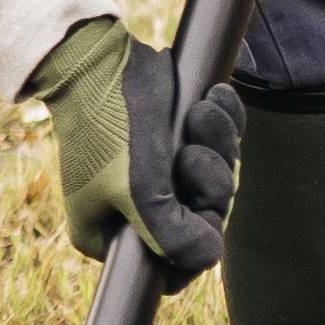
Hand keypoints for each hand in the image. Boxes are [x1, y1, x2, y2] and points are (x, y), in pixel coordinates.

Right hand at [25, 18, 244, 272]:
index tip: (199, 210)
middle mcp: (133, 210)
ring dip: (219, 146)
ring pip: (215, 181)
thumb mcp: (138, 190)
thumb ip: (172, 236)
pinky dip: (224, 123)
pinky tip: (214, 99)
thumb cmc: (110, 124)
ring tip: (200, 115)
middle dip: (210, 184)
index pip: (169, 268)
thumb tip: (209, 257)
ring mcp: (157, 173)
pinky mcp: (176, 138)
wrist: (100, 56)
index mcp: (111, 234)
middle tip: (192, 153)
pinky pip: (220, 145)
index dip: (196, 242)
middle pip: (201, 220)